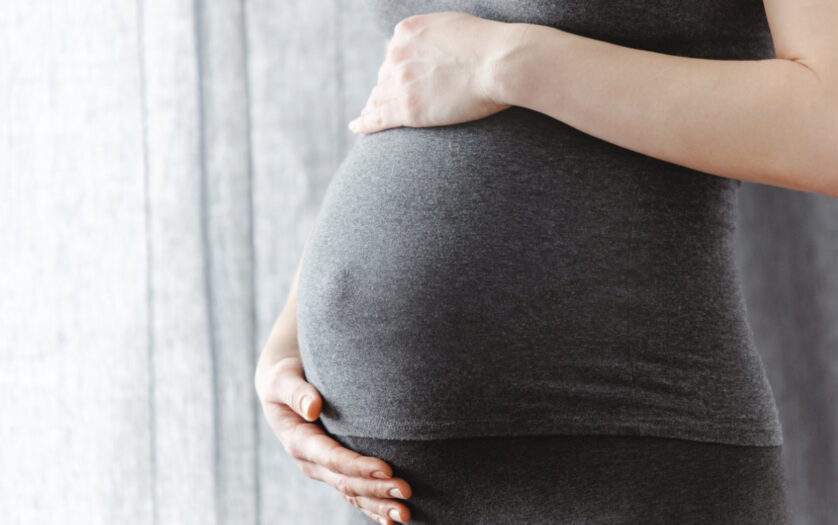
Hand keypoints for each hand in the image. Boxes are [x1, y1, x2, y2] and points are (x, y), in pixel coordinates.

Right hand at [255, 356, 412, 523]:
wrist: (279, 386)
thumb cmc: (283, 376)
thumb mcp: (282, 377)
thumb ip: (296, 391)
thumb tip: (312, 407)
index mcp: (298, 440)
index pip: (332, 457)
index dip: (359, 466)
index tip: (387, 469)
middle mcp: (310, 461)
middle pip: (346, 481)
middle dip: (376, 489)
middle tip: (406, 490)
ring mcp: (321, 469)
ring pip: (351, 493)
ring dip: (378, 504)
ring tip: (405, 513)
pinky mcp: (332, 470)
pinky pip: (352, 494)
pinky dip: (371, 508)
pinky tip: (390, 521)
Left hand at [348, 11, 514, 134]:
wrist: (500, 63)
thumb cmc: (491, 45)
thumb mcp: (454, 26)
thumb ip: (436, 37)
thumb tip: (437, 47)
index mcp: (406, 32)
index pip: (393, 54)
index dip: (396, 69)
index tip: (397, 79)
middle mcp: (396, 54)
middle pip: (384, 76)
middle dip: (387, 88)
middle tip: (389, 101)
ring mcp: (399, 83)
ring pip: (378, 97)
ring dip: (374, 106)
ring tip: (369, 116)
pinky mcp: (406, 109)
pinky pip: (376, 118)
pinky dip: (364, 123)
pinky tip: (357, 127)